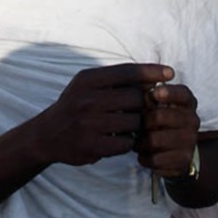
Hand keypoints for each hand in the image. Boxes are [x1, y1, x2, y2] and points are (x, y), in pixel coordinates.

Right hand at [38, 63, 173, 166]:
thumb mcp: (87, 85)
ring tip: (131, 125)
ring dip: (138, 125)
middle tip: (146, 108)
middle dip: (145, 104)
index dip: (152, 71)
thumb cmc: (75, 106)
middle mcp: (88, 100)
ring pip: (134, 122)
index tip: (171, 73)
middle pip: (136, 98)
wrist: (47, 135)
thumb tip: (153, 77)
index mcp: (88, 80)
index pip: (128, 71)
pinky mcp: (93, 146)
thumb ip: (115, 80)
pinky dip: (128, 142)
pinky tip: (121, 139)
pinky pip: (126, 143)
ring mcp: (90, 124)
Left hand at [136, 83, 199, 178]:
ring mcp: (190, 140)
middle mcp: (193, 120)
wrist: (176, 151)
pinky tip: (145, 154)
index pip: (182, 93)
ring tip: (139, 143)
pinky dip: (145, 158)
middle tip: (137, 128)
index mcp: (187, 103)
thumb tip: (146, 95)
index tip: (154, 94)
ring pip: (154, 140)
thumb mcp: (157, 105)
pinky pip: (155, 159)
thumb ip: (149, 97)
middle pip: (159, 116)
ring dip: (141, 143)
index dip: (168, 92)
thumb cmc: (160, 122)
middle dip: (142, 123)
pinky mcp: (184, 159)